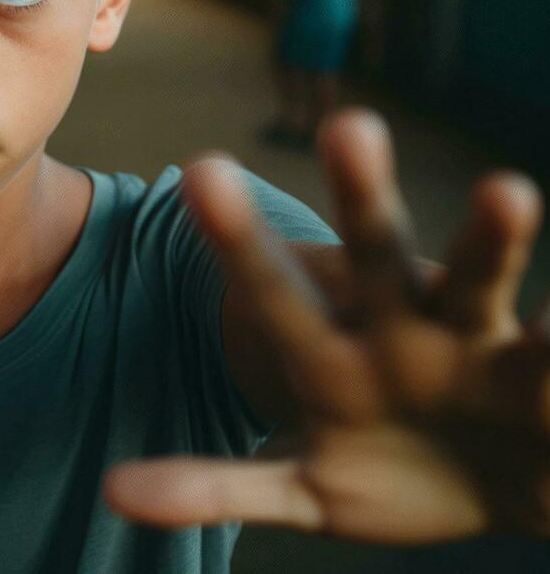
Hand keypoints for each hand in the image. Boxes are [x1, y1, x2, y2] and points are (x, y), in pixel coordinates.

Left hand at [104, 109, 547, 541]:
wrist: (496, 488)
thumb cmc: (389, 474)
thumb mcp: (304, 491)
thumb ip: (213, 485)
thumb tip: (112, 491)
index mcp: (332, 350)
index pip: (276, 287)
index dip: (240, 240)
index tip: (197, 172)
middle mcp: (402, 325)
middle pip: (377, 250)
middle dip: (361, 194)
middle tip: (345, 126)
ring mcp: (478, 343)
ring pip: (479, 279)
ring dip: (491, 237)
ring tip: (505, 192)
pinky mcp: (546, 373)